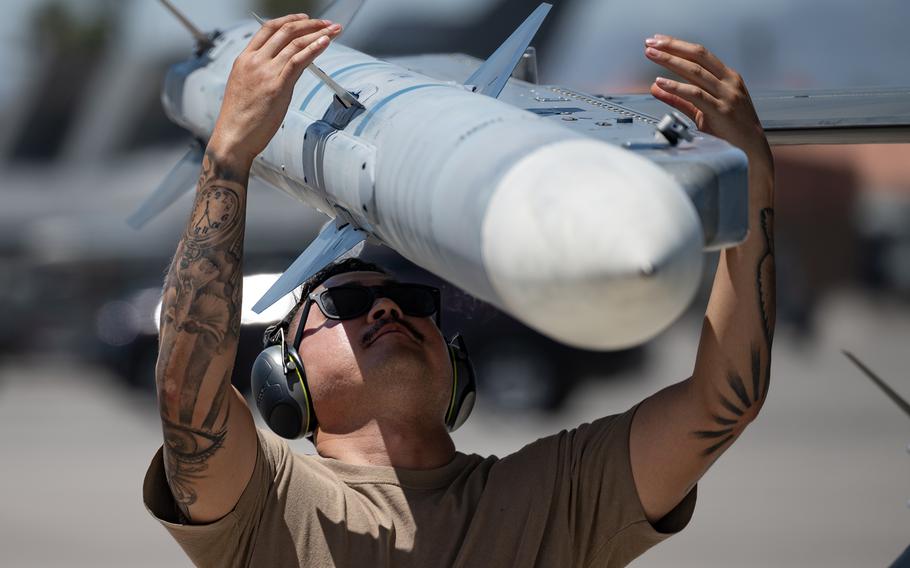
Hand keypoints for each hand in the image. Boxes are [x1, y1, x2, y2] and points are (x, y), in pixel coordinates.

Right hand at [208, 14, 341, 166]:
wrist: (232, 138)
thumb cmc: (239, 119)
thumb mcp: (246, 88)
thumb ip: (262, 74)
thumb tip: (283, 69)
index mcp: (244, 59)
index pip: (268, 29)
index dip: (289, 20)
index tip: (305, 19)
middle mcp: (254, 61)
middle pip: (285, 31)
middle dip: (310, 23)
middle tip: (327, 23)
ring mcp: (265, 72)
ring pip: (295, 43)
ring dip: (318, 33)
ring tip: (334, 30)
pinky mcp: (277, 86)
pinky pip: (298, 61)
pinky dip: (314, 48)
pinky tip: (325, 42)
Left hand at [645, 35, 771, 173]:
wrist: (750, 145)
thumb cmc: (730, 126)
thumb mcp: (701, 109)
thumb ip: (679, 98)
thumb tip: (656, 87)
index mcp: (727, 76)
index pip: (700, 54)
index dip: (678, 45)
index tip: (659, 40)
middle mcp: (728, 81)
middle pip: (697, 56)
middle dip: (672, 47)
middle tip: (651, 43)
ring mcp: (726, 94)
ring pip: (695, 71)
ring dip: (670, 61)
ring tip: (652, 56)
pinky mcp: (721, 110)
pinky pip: (696, 94)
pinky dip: (676, 87)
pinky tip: (662, 82)